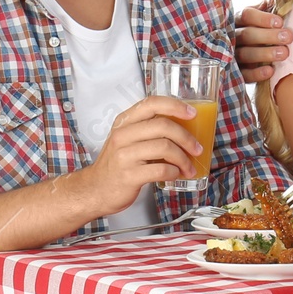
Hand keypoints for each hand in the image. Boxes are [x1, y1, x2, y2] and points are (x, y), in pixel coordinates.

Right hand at [82, 96, 201, 213]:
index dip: (175, 106)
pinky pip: (161, 169)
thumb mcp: (128, 140)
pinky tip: (175, 175)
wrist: (95, 190)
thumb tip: (186, 126)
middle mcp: (122, 135)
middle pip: (163, 126)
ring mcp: (124, 155)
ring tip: (189, 167)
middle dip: (187, 138)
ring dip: (184, 159)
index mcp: (125, 122)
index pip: (151, 103)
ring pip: (165, 148)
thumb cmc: (118, 164)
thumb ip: (149, 130)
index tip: (193, 113)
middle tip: (197, 148)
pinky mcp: (129, 175)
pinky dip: (174, 172)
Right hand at [235, 2, 292, 84]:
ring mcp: (232, 55)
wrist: (252, 54)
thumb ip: (269, 6)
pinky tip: (270, 71)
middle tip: (289, 37)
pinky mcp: (236, 73)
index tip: (280, 21)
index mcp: (238, 20)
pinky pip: (244, 75)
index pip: (246, 15)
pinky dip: (257, 73)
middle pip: (247, 35)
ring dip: (265, 53)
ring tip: (284, 53)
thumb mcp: (263, 16)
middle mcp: (233, 36)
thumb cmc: (261, 30)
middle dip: (269, 36)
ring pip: (245, 54)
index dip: (263, 18)